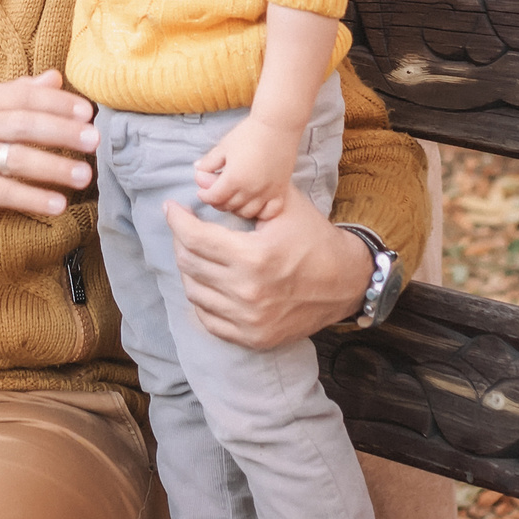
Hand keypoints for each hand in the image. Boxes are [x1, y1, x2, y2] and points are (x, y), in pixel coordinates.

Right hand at [0, 69, 98, 219]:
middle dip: (62, 132)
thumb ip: (18, 92)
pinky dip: (31, 198)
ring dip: (53, 168)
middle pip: (25, 126)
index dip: (58, 103)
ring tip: (83, 176)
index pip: (25, 97)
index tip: (87, 112)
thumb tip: (56, 77)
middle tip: (93, 141)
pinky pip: (3, 192)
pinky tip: (56, 204)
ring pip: (17, 160)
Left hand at [165, 189, 371, 351]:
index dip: (177, 219)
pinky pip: (210, 320)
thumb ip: (242, 192)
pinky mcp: (254, 338)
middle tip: (185, 227)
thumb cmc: (313, 237)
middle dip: (181, 241)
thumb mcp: (283, 205)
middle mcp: (249, 293)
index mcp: (255, 257)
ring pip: (195, 293)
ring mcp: (250, 321)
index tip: (171, 207)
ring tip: (197, 253)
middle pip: (190, 265)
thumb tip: (199, 179)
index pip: (195, 238)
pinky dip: (203, 299)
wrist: (346, 281)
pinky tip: (208, 282)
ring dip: (190, 269)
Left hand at [195, 113, 301, 221]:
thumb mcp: (224, 146)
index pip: (214, 197)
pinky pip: (270, 211)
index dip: (205, 196)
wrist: (278, 125)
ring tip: (233, 198)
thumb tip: (197, 171)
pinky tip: (255, 203)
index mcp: (234, 179)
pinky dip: (261, 212)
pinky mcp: (281, 190)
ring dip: (237, 208)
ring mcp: (267, 192)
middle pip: (229, 206)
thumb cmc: (249, 133)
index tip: (202, 192)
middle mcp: (251, 190)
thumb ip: (209, 162)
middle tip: (216, 193)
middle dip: (218, 201)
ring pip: (247, 212)